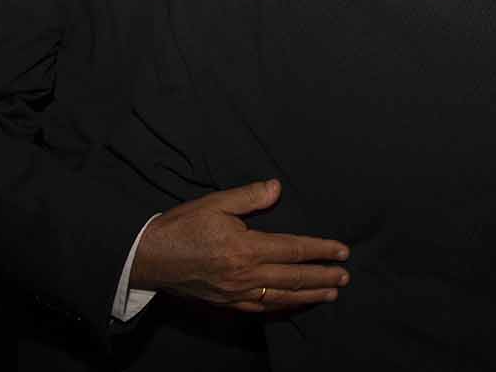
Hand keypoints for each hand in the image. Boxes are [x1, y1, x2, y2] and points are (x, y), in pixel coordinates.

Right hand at [131, 179, 349, 313]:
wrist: (150, 257)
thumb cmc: (183, 226)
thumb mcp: (216, 202)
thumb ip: (250, 196)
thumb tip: (277, 188)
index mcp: (246, 248)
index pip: (293, 250)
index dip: (321, 250)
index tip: (342, 251)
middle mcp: (245, 275)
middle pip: (293, 278)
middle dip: (323, 277)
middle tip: (346, 277)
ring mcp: (236, 293)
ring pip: (281, 297)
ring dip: (309, 295)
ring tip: (331, 293)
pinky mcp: (226, 302)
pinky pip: (261, 308)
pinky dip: (283, 307)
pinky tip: (294, 303)